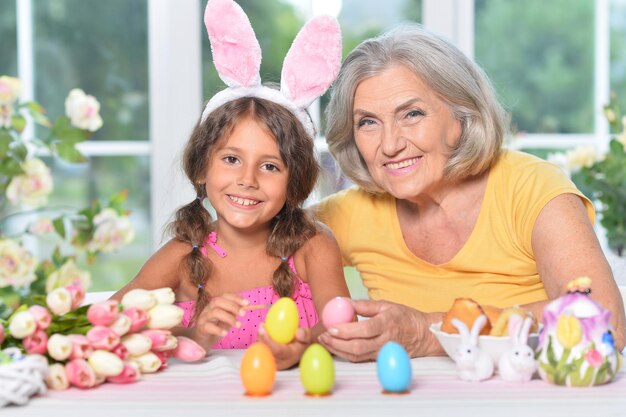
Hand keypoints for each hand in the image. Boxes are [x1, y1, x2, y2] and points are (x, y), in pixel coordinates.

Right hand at [191, 293, 247, 348]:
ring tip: (238, 325)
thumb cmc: (217, 326)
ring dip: (229, 318)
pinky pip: (208, 327)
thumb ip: (234, 312)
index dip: (236, 298)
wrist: (203, 339)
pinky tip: (225, 333)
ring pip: (214, 312)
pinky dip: (218, 330)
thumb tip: (245, 307)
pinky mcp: (200, 328)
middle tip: (243, 314)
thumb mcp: (227, 318)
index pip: (224, 296)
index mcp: (216, 304)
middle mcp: (208, 308)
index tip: (247, 303)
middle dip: (232, 306)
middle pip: (218, 301)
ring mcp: (204, 317)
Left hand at [257, 325, 311, 369]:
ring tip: (263, 327)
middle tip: (261, 326)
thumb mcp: (308, 336)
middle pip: (266, 352)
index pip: (277, 351)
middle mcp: (281, 362)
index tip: (263, 329)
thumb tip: (298, 332)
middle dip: (261, 339)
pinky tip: (262, 332)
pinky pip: (261, 351)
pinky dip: (260, 341)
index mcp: (290, 356)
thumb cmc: (303, 341)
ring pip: (262, 352)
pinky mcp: (269, 360)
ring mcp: (274, 363)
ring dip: (260, 339)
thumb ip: (305, 334)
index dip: (268, 340)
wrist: (302, 349)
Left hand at [317, 299, 443, 361]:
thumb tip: (343, 302)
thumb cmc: (404, 317)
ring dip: (338, 350)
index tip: (331, 327)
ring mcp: (384, 352)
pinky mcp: (381, 359)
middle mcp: (386, 340)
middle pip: (358, 346)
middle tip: (322, 337)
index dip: (346, 330)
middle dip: (337, 343)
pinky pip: (361, 359)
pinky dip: (346, 354)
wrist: (424, 335)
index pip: (364, 330)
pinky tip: (336, 347)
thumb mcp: (386, 305)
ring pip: (358, 356)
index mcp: (387, 324)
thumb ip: (364, 305)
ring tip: (324, 342)